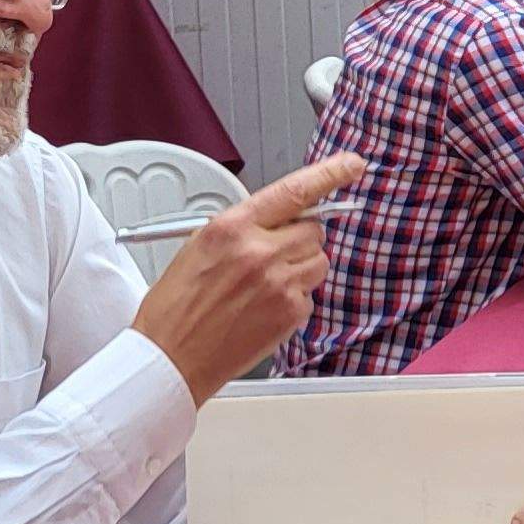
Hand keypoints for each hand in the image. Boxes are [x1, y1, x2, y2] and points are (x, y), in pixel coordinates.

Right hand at [131, 153, 362, 402]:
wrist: (170, 358)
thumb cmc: (176, 308)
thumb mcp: (198, 248)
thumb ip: (243, 228)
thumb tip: (278, 219)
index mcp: (231, 227)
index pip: (294, 191)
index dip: (329, 174)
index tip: (352, 164)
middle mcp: (259, 251)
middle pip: (313, 230)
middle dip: (299, 239)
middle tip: (273, 257)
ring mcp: (279, 283)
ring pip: (318, 261)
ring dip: (300, 269)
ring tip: (263, 286)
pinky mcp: (290, 312)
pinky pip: (310, 294)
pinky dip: (293, 299)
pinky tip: (261, 309)